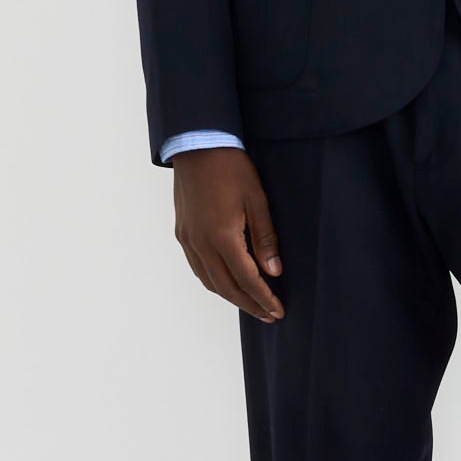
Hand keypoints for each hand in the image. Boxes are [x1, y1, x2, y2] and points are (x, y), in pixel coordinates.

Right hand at [170, 146, 284, 321]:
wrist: (197, 146)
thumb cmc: (232, 168)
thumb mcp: (257, 200)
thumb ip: (265, 238)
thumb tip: (275, 271)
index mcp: (222, 236)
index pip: (247, 279)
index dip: (264, 298)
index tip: (278, 311)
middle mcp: (201, 243)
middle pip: (226, 287)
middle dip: (250, 304)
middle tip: (269, 315)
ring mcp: (188, 240)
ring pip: (209, 281)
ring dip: (231, 296)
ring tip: (252, 304)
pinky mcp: (182, 234)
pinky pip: (197, 268)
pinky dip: (214, 282)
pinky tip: (228, 283)